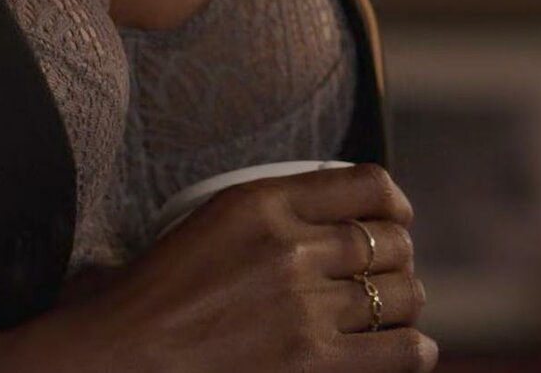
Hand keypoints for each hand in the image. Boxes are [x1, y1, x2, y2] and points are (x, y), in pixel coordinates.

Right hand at [49, 162, 432, 372]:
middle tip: (390, 269)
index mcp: (262, 200)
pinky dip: (414, 348)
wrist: (126, 352)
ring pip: (400, 293)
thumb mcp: (208, 218)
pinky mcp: (313, 362)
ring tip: (394, 307)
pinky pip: (399, 350)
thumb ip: (268, 207)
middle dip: (399, 253)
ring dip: (405, 299)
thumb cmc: (155, 292)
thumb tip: (328, 212)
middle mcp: (291, 247)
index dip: (393, 201)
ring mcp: (305, 307)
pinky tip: (409, 347)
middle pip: (391, 240)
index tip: (394, 215)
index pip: (367, 185)